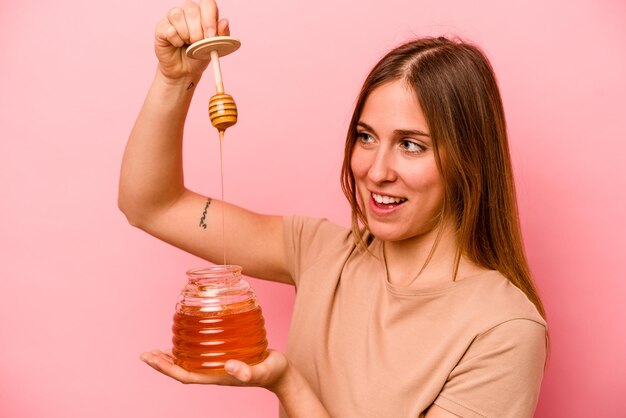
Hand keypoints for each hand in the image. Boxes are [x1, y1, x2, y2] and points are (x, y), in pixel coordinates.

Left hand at [140, 349, 288, 391]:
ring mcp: (217, 366)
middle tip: (146, 353)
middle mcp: (213, 372)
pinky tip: (186, 339)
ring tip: (157, 350)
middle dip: (162, 363)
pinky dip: (188, 348)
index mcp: (217, 377)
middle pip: (181, 370)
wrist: (280, 372)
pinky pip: (200, 354)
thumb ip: (247, 371)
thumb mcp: (262, 371)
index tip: (150, 358)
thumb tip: (229, 365)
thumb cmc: (272, 372)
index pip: (185, 375)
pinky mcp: (223, 356)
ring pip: (188, 363)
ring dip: (172, 357)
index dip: (166, 367)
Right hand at [154, 0, 230, 79]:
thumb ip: (222, 35)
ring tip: (188, 44)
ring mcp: (174, 18)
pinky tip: (178, 45)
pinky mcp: (162, 27)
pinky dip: (176, 40)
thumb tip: (224, 22)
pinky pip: (169, 29)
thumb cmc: (200, 55)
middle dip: (197, 31)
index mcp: (205, 13)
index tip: (210, 35)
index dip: (209, 18)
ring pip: (177, 15)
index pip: (208, 3)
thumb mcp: (216, 47)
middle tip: (198, 43)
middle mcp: (188, 11)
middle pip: (192, 10)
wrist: (185, 70)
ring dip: (185, 34)